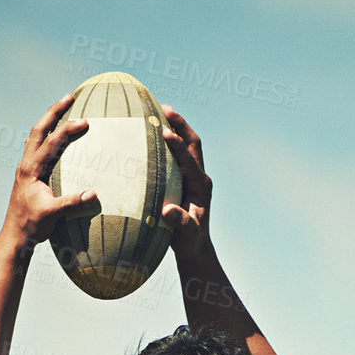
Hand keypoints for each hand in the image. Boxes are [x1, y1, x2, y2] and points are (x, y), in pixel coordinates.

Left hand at [3, 94, 97, 245]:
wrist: (14, 237)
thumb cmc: (31, 226)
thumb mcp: (52, 215)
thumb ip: (71, 203)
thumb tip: (93, 194)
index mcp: (30, 170)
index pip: (51, 142)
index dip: (68, 130)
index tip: (85, 121)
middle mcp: (25, 164)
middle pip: (38, 129)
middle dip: (54, 112)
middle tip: (69, 97)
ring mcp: (24, 169)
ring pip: (35, 136)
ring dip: (48, 121)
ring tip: (61, 110)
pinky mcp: (27, 175)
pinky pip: (36, 148)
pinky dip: (45, 137)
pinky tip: (52, 138)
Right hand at [161, 106, 212, 262]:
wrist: (195, 246)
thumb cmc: (189, 242)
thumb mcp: (186, 235)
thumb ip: (180, 223)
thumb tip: (167, 211)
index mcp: (201, 186)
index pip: (190, 160)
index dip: (178, 146)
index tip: (165, 132)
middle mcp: (199, 176)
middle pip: (193, 143)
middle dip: (181, 124)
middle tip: (165, 108)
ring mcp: (193, 175)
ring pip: (188, 144)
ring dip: (177, 126)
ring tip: (160, 110)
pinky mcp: (185, 177)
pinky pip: (179, 153)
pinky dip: (170, 139)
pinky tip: (154, 131)